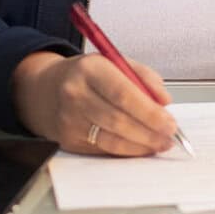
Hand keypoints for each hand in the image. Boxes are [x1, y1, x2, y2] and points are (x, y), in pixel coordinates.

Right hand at [13, 51, 177, 155]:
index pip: (124, 94)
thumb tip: (164, 101)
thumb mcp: (113, 62)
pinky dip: (126, 151)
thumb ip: (143, 77)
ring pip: (112, 140)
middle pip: (118, 120)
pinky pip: (103, 149)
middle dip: (149, 133)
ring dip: (141, 146)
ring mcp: (69, 119)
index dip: (150, 113)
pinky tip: (140, 147)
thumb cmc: (86, 76)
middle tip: (169, 138)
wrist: (44, 90)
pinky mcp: (68, 139)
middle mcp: (75, 94)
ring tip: (159, 144)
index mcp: (90, 69)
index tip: (170, 123)